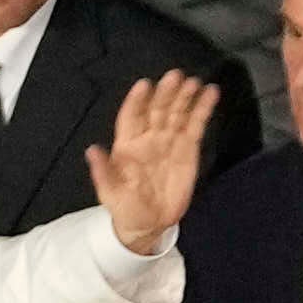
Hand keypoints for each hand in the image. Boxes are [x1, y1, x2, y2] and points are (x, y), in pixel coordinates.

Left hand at [89, 65, 219, 251]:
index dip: (137, 101)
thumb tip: (91, 150)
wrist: (149, 224)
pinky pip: (196, 124)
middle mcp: (149, 137)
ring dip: (185, 96)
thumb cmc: (125, 207)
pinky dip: (203, 109)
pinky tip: (210, 93)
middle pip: (157, 109)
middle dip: (166, 93)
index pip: (131, 116)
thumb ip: (103, 172)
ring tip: (194, 82)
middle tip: (175, 77)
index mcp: (127, 144)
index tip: (145, 85)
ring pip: (177, 113)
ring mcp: (169, 141)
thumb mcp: (110, 193)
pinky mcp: (188, 148)